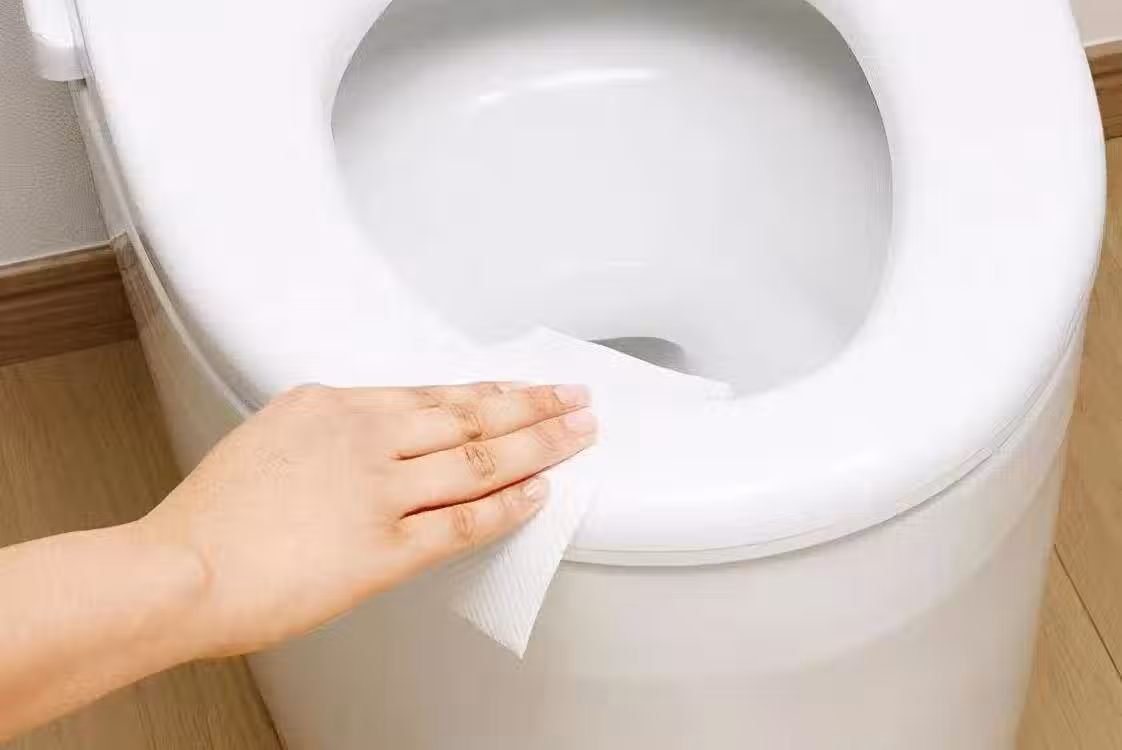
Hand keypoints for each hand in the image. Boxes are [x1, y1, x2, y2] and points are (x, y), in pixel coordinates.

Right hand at [139, 382, 595, 658]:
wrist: (177, 572)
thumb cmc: (209, 521)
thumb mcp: (268, 445)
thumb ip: (328, 440)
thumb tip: (373, 449)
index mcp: (331, 407)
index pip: (431, 393)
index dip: (487, 392)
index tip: (521, 388)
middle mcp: (363, 436)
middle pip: (470, 413)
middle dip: (532, 404)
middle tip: (574, 397)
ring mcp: (380, 490)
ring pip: (480, 457)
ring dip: (539, 444)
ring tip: (578, 434)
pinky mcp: (386, 547)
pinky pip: (464, 521)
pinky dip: (508, 505)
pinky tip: (540, 494)